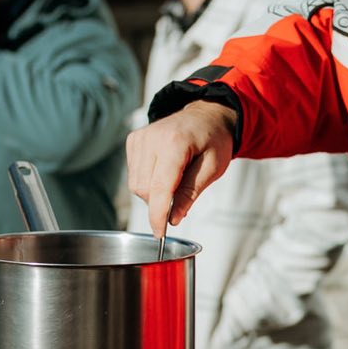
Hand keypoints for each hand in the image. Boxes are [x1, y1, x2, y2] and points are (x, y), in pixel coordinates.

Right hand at [127, 103, 236, 236]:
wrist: (205, 115)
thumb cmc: (213, 140)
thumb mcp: (213, 168)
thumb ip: (191, 193)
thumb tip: (174, 218)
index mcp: (175, 142)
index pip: (160, 187)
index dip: (158, 215)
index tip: (160, 233)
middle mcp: (152, 138)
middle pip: (145, 189)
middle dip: (161, 202)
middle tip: (181, 197)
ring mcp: (140, 138)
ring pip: (136, 184)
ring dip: (154, 193)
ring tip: (175, 180)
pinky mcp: (133, 140)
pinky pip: (134, 174)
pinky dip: (148, 181)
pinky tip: (164, 171)